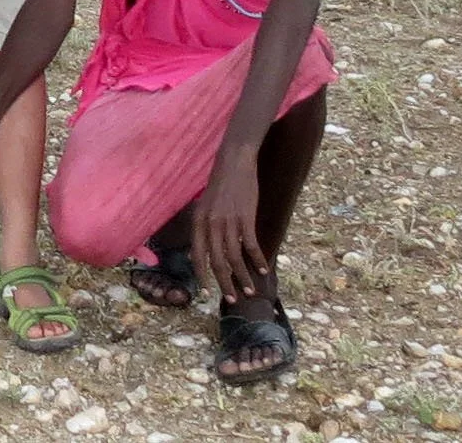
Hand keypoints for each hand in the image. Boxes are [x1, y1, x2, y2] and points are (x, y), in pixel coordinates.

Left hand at [193, 150, 267, 300]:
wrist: (234, 162)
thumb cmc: (220, 185)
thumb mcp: (205, 206)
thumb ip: (203, 228)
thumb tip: (198, 252)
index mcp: (198, 221)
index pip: (197, 255)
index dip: (202, 275)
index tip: (207, 293)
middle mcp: (211, 223)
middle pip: (217, 261)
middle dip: (225, 283)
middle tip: (233, 300)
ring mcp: (228, 221)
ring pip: (234, 257)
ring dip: (243, 277)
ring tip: (251, 291)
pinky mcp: (245, 217)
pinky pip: (250, 245)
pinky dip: (257, 259)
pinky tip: (263, 270)